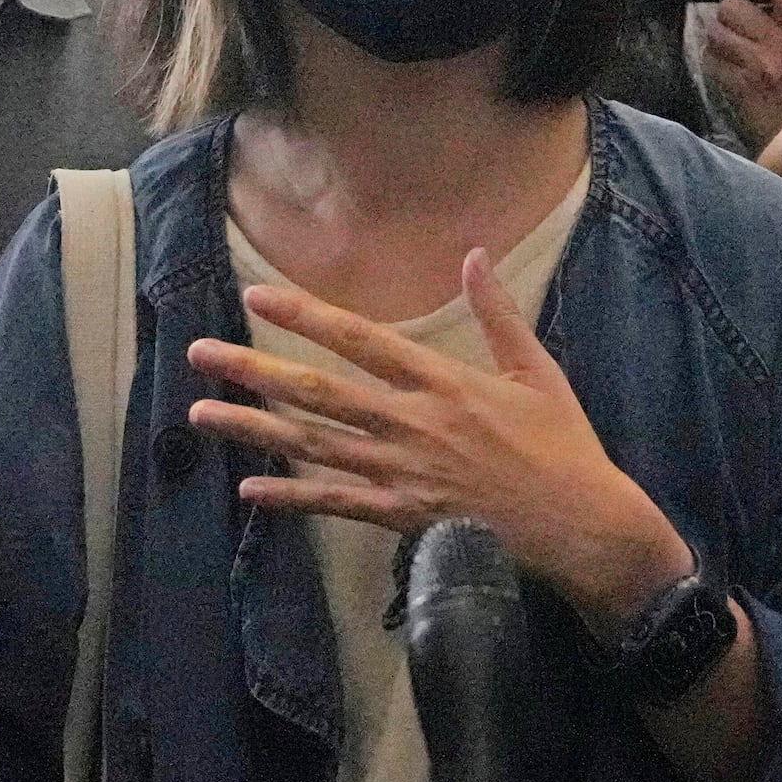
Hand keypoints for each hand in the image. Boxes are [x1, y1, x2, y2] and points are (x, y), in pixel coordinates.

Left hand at [189, 249, 694, 631]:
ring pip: (312, 447)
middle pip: (317, 392)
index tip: (259, 295)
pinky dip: (291, 496)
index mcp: (443, 382)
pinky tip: (250, 488)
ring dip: (253, 429)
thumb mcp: (537, 371)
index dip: (306, 316)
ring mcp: (402, 474)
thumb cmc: (563, 447)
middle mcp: (412, 425)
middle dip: (253, 370)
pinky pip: (336, 503)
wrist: (581, 527)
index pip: (360, 340)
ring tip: (200, 414)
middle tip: (199, 353)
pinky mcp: (402, 517)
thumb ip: (497, 314)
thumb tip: (474, 254)